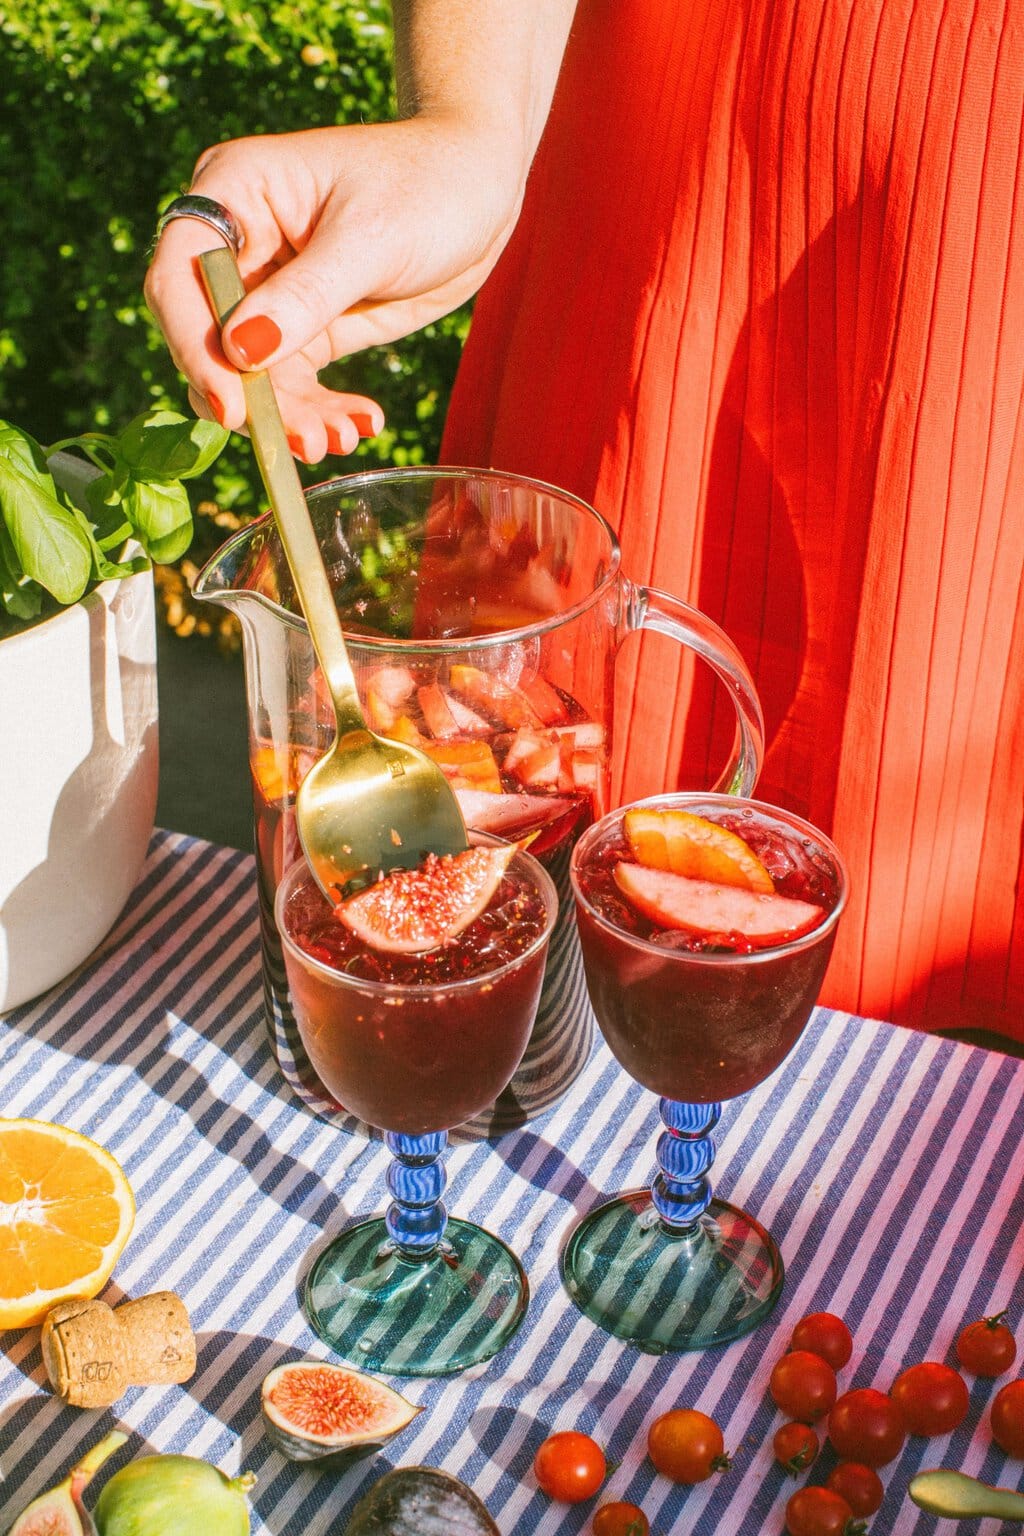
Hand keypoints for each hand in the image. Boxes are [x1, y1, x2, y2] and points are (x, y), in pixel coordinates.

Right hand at [144, 118, 524, 460]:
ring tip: (338, 440)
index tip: (231, 406)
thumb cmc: (428, 185)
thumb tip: (240, 353)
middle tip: (298, 441)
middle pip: (208, 338)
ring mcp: (271, 290)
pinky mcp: (308, 326)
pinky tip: (362, 424)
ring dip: (290, 417)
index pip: (180, 278)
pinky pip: (295, 384)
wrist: (481, 190)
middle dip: (249, 397)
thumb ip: (306, 297)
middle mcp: (241, 243)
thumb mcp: (370, 240)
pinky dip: (321, 412)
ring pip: (251, 373)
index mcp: (235, 191)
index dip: (193, 346)